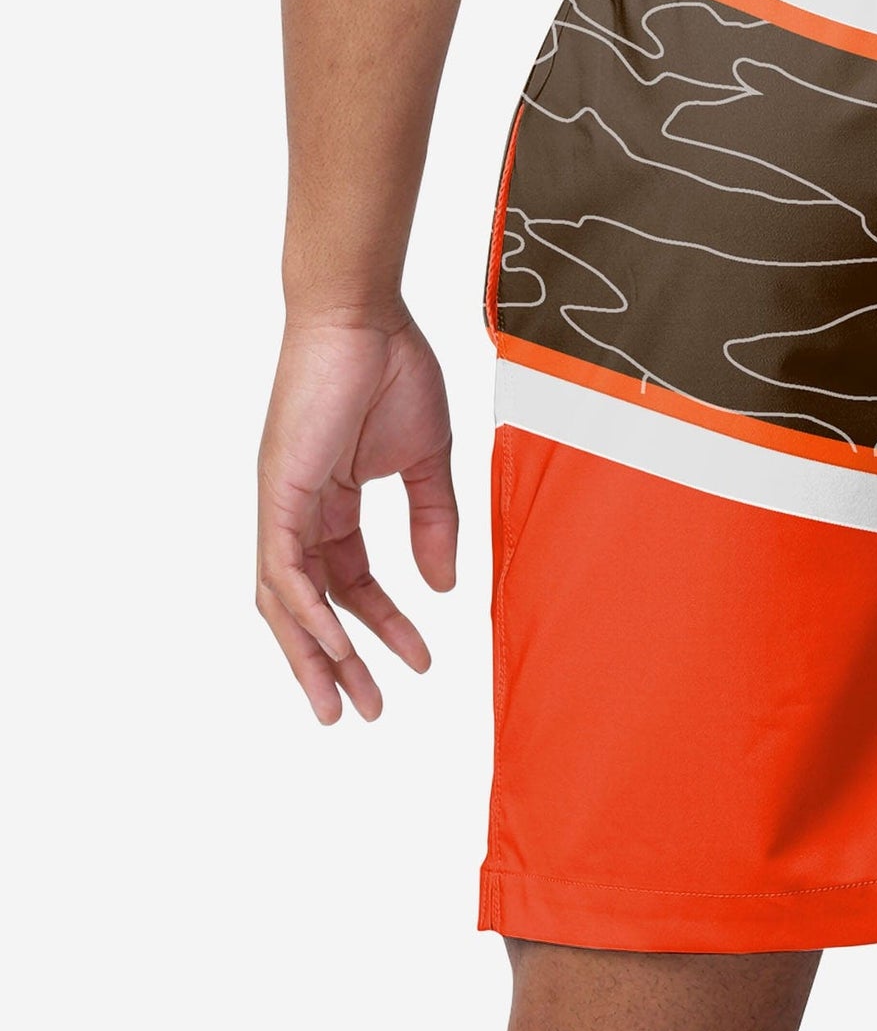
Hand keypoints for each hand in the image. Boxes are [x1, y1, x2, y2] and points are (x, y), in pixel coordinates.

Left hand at [256, 311, 457, 723]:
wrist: (365, 316)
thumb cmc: (393, 370)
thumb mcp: (427, 462)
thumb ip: (434, 523)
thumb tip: (444, 586)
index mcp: (331, 503)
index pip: (352, 582)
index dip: (385, 625)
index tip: (420, 662)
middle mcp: (297, 511)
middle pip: (309, 607)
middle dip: (336, 664)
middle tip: (363, 714)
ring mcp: (283, 504)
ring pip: (286, 600)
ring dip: (314, 655)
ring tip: (343, 702)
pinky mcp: (279, 492)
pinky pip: (284, 569)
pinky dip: (306, 612)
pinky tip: (334, 645)